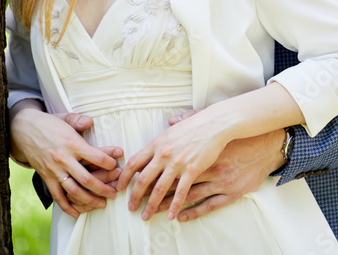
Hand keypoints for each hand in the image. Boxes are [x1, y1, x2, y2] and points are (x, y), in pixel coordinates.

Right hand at [10, 105, 123, 217]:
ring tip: (102, 204)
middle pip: (86, 178)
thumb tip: (91, 122)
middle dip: (102, 188)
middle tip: (114, 193)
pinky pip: (57, 195)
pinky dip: (67, 206)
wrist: (22, 130)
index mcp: (71, 143)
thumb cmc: (49, 123)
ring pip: (73, 190)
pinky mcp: (45, 177)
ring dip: (89, 200)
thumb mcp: (65, 117)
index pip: (95, 156)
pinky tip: (77, 213)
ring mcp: (54, 170)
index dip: (109, 163)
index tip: (118, 166)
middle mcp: (63, 159)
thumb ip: (79, 120)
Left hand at [116, 107, 235, 220]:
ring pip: (159, 189)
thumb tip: (170, 121)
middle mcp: (163, 154)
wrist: (218, 123)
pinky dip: (174, 205)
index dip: (124, 177)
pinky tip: (171, 215)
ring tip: (146, 216)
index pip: (133, 163)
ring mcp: (177, 163)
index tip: (120, 187)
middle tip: (131, 208)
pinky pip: (180, 192)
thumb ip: (172, 126)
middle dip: (134, 197)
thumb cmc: (200, 122)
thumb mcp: (180, 123)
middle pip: (142, 179)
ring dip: (151, 205)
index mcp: (157, 143)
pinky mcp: (192, 170)